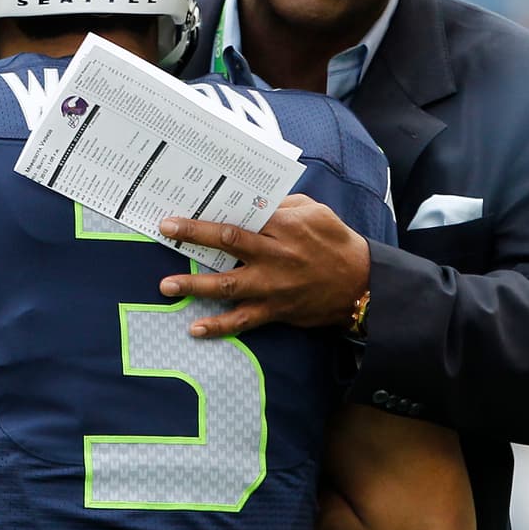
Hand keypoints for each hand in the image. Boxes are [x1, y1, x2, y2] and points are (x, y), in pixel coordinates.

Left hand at [157, 193, 369, 335]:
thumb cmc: (336, 242)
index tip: (186, 209)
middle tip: (166, 231)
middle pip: (228, 243)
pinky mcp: (275, 310)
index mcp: (284, 226)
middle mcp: (275, 255)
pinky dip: (219, 327)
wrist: (362, 284)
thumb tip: (250, 200)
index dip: (211, 213)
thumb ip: (283, 205)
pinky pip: (243, 320)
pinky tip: (195, 329)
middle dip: (194, 237)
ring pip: (229, 285)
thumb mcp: (315, 211)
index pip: (239, 217)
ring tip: (167, 286)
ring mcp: (273, 286)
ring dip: (195, 286)